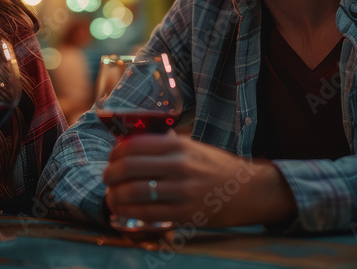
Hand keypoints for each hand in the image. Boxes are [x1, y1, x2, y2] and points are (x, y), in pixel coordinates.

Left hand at [102, 132, 295, 226]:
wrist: (249, 190)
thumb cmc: (217, 167)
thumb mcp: (193, 147)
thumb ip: (166, 144)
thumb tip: (134, 142)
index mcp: (179, 144)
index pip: (134, 144)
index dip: (116, 153)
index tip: (112, 159)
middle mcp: (179, 164)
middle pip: (129, 167)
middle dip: (110, 174)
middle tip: (107, 179)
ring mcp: (182, 190)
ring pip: (134, 192)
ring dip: (115, 196)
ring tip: (112, 197)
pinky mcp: (185, 213)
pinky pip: (147, 213)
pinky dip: (128, 213)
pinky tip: (123, 212)